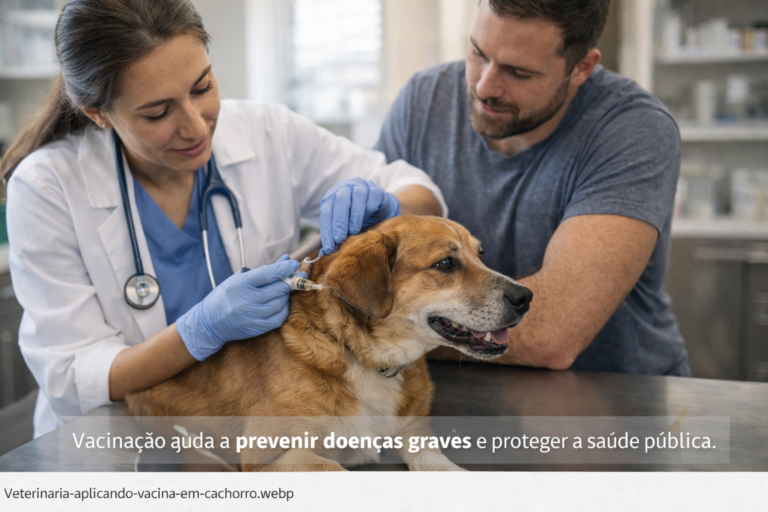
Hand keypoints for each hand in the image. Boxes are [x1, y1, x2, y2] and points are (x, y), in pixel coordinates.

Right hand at [175, 255, 306, 360]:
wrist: (209, 322)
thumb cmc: (226, 296)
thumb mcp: (239, 279)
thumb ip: (263, 271)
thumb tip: (285, 261)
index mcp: (240, 284)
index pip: (267, 274)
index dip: (284, 268)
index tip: (294, 264)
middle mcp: (245, 300)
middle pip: (277, 289)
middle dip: (290, 282)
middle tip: (297, 277)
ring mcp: (251, 316)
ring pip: (279, 304)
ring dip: (286, 296)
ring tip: (284, 291)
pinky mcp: (255, 328)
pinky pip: (277, 319)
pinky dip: (283, 310)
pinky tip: (281, 304)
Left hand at [319, 177, 400, 254]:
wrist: (378, 210)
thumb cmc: (356, 220)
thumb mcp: (343, 228)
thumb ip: (333, 238)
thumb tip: (323, 253)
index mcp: (332, 196)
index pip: (326, 211)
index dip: (326, 230)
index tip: (329, 247)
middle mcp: (345, 188)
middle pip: (340, 201)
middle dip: (339, 222)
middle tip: (339, 239)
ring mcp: (361, 186)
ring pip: (356, 197)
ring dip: (354, 217)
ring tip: (354, 232)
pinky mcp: (376, 190)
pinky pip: (372, 198)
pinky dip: (369, 210)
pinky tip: (368, 221)